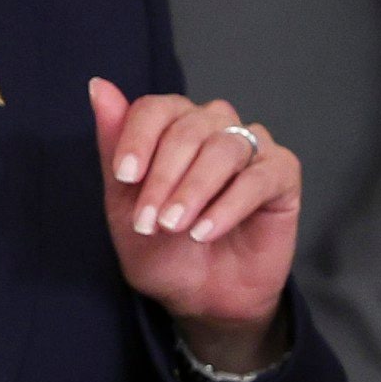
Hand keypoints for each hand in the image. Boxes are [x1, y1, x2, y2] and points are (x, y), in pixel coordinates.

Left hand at [89, 79, 300, 357]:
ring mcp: (250, 147)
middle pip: (188, 129)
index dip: (138, 139)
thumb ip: (113, 144)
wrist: (199, 296)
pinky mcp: (282, 174)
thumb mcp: (123, 201)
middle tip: (150, 221)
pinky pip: (260, 176)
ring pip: (223, 149)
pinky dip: (228, 205)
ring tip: (176, 227)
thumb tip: (98, 85)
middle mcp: (213, 126)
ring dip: (193, 191)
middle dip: (163, 178)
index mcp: (172, 124)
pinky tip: (206, 232)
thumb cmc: (160, 246)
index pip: (155, 108)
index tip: (126, 177)